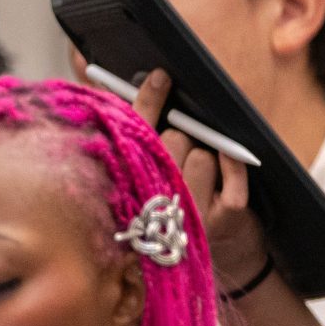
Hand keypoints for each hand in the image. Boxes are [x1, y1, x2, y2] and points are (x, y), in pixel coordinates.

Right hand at [145, 72, 265, 293]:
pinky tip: (230, 159)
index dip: (147, 103)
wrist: (227, 260)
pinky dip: (234, 161)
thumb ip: (128, 126)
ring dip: (206, 154)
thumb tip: (90, 66)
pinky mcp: (220, 221)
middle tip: (184, 147)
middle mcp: (153, 206)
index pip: (132, 138)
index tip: (162, 76)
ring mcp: (187, 216)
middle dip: (181, 136)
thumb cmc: (180, 205)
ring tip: (202, 172)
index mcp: (129, 190)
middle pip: (169, 142)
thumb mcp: (147, 172)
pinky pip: (230, 170)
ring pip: (199, 154)